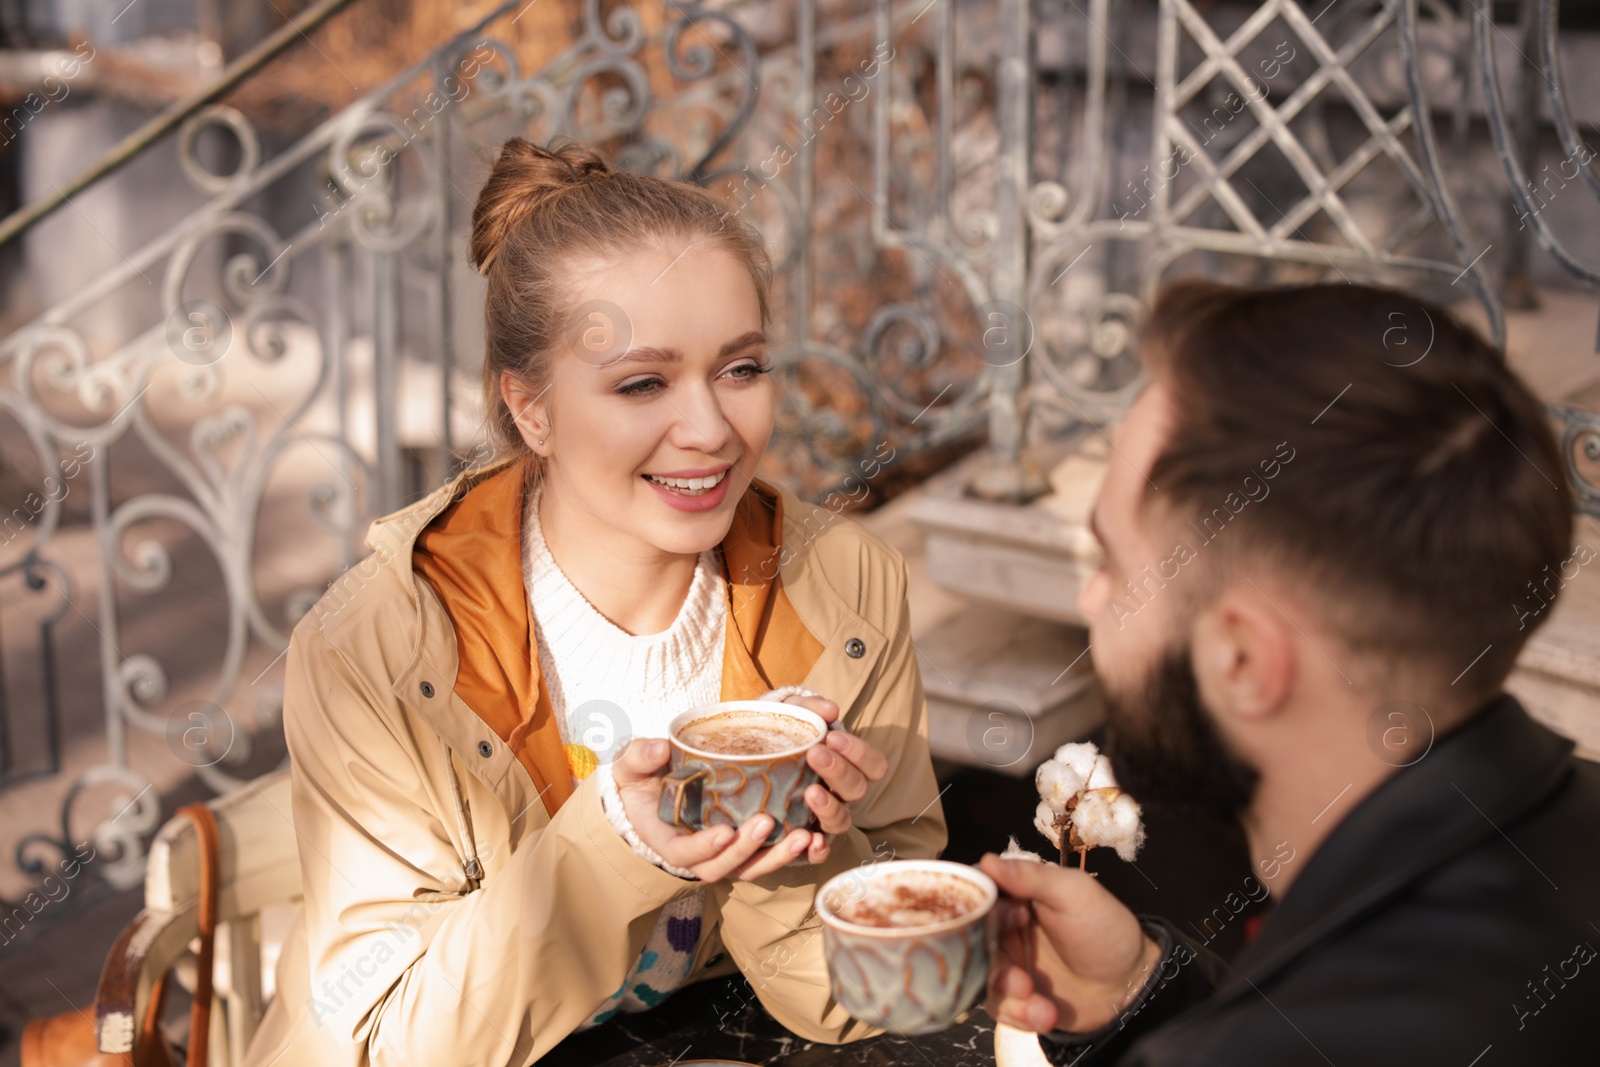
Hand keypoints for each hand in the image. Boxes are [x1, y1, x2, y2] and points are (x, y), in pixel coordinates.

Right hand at [613, 694, 888, 880]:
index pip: (683, 854)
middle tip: (767, 823)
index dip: (703, 848)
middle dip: (747, 850)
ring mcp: (726, 853)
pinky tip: (817, 838)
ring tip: (805, 835)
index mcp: (668, 838)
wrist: (659, 786)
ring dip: (779, 856)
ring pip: (753, 867)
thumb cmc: (644, 777)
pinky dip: (794, 853)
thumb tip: (657, 748)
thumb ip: (640, 756)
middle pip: (723, 866)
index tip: (724, 831)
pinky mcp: (749, 844)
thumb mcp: (632, 765)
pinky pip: (771, 856)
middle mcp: (699, 854)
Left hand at [782, 693, 889, 867]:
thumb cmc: (778, 732)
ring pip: (841, 821)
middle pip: (857, 789)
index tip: (833, 736)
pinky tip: (808, 839)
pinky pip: (818, 851)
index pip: (874, 764)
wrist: (745, 755)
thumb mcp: (790, 713)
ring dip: (830, 807)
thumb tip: (830, 709)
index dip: (860, 753)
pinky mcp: (803, 836)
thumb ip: (809, 708)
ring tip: (810, 792)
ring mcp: (823, 817)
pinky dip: (818, 849)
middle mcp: (841, 793)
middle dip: (839, 771)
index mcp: (847, 764)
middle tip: (815, 754)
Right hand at [980, 854, 1161, 1033]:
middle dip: (991, 961)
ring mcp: (1006, 963)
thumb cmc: (1106, 929)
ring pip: (979, 976)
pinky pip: (997, 1006)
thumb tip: (987, 859)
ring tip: (1033, 996)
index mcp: (1014, 894)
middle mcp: (1002, 927)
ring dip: (1004, 992)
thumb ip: (1032, 877)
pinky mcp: (1012, 996)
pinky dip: (1018, 1013)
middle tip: (1018, 975)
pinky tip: (1045, 1013)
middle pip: (969, 940)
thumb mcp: (1074, 893)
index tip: (1007, 920)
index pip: (976, 894)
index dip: (979, 909)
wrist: (1129, 985)